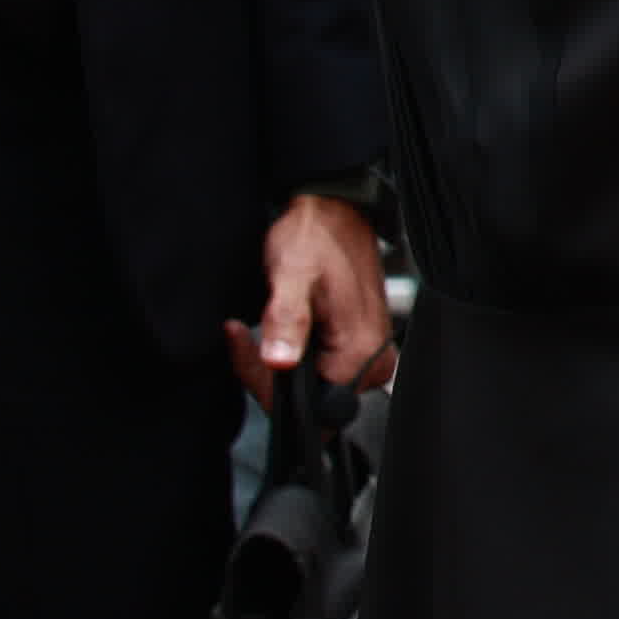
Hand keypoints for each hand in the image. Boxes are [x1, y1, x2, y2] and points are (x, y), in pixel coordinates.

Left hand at [237, 193, 398, 406]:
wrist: (334, 212)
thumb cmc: (316, 237)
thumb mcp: (292, 275)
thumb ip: (287, 320)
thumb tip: (280, 363)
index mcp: (360, 351)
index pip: (309, 407)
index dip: (267, 386)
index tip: (247, 347)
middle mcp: (372, 360)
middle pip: (311, 402)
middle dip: (269, 376)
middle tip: (246, 337)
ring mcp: (369, 354)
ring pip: (312, 388)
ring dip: (277, 366)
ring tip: (263, 326)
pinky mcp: (360, 346)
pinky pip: (321, 370)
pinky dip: (294, 355)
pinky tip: (282, 328)